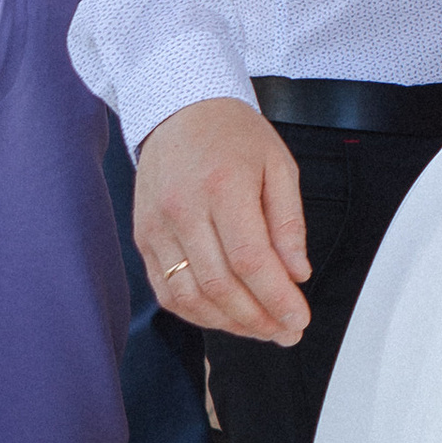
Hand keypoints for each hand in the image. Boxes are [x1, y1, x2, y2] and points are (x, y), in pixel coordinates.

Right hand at [134, 98, 311, 344]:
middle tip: (286, 332)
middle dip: (257, 319)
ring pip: (189, 296)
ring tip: (260, 329)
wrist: (180, 110)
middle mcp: (182, 209)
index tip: (298, 319)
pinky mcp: (143, 238)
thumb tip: (297, 272)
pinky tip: (224, 317)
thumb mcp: (278, 166)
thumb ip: (288, 222)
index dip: (275, 298)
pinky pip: (166, 290)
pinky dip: (196, 312)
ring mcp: (157, 227)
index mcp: (222, 187)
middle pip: (219, 285)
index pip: (249, 260)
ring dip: (227, 323)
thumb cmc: (233, 136)